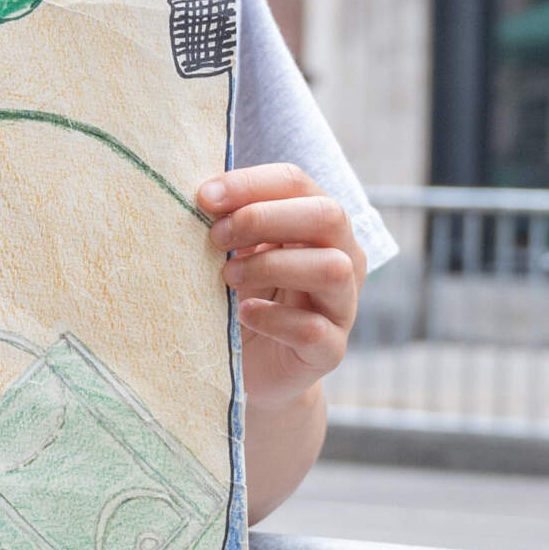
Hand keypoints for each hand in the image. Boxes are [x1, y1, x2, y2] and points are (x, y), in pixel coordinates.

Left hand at [200, 165, 363, 410]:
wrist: (250, 366)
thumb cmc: (244, 295)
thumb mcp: (237, 251)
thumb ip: (230, 221)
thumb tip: (205, 196)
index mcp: (319, 223)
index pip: (296, 182)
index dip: (250, 184)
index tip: (204, 197)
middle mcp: (344, 257)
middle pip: (328, 215)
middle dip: (264, 218)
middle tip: (217, 237)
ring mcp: (343, 305)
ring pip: (331, 268)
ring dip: (272, 265)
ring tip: (228, 276)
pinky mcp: (331, 350)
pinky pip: (313, 329)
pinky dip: (274, 318)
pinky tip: (244, 314)